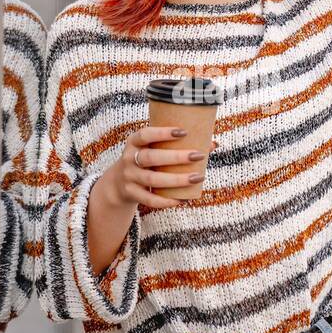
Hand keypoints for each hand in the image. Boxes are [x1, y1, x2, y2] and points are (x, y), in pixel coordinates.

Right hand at [99, 126, 216, 211]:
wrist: (118, 183)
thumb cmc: (146, 161)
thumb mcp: (153, 149)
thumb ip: (176, 145)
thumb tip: (213, 144)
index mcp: (134, 142)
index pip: (145, 134)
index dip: (163, 133)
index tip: (184, 132)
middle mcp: (129, 158)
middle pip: (151, 157)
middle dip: (176, 157)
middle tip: (198, 155)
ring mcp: (129, 177)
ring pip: (152, 179)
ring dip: (176, 180)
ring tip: (198, 177)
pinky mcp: (131, 193)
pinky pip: (149, 200)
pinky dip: (166, 201)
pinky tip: (182, 199)